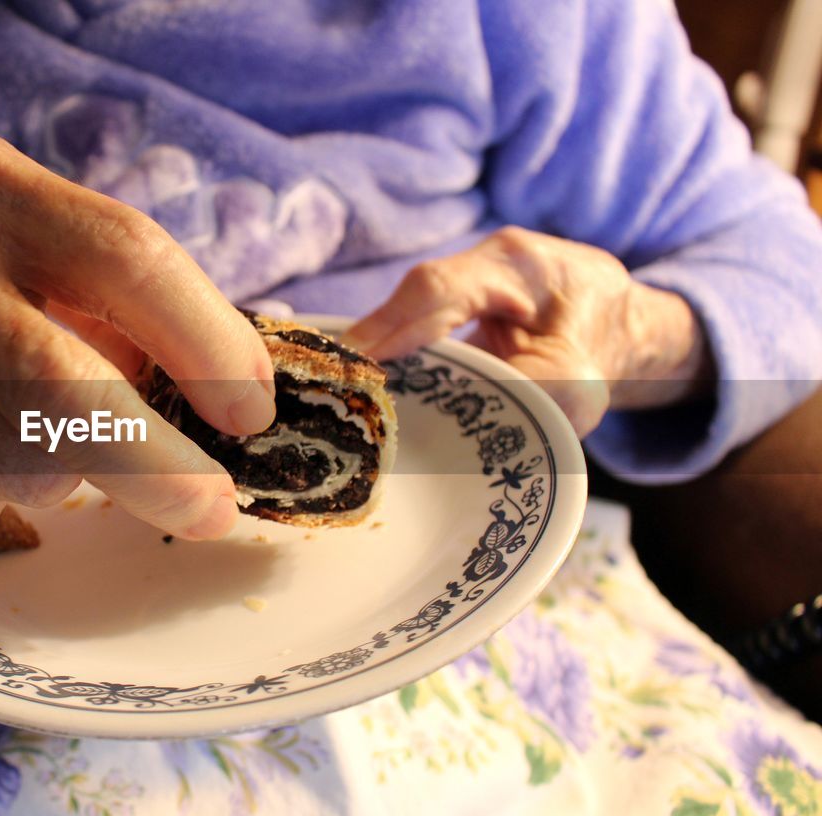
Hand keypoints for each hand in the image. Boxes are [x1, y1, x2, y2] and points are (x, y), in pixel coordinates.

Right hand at [0, 127, 275, 538]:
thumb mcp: (25, 238)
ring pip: (20, 466)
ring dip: (65, 472)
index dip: (208, 343)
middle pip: (61, 387)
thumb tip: (223, 396)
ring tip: (28, 425)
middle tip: (213, 507)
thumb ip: (114, 300)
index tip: (250, 411)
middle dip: (156, 466)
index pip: (125, 256)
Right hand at [342, 226, 711, 435]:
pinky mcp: (457, 304)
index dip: (388, 325)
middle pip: (411, 298)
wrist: (621, 324)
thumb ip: (525, 393)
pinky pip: (416, 327)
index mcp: (517, 265)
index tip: (353, 365)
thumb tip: (462, 418)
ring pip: (409, 312)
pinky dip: (393, 358)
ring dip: (377, 354)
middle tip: (330, 385)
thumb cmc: (602, 348)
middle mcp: (486, 261)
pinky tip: (368, 387)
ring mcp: (469, 279)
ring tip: (339, 391)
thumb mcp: (578, 383)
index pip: (436, 289)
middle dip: (370, 342)